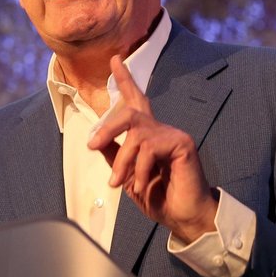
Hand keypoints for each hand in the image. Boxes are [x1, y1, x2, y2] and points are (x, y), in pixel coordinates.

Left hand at [87, 55, 218, 241]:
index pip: (136, 101)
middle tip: (91, 145)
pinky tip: (140, 185)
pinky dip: (139, 169)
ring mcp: (173, 134)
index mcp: (149, 136)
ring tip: (118, 183)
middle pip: (130, 112)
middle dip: (108, 127)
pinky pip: (150, 148)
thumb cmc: (159, 198)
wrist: (184, 217)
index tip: (115, 59)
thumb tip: (98, 139)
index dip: (125, 80)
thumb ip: (115, 156)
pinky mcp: (182, 143)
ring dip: (122, 161)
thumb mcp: (128, 176)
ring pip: (136, 134)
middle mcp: (161, 130)